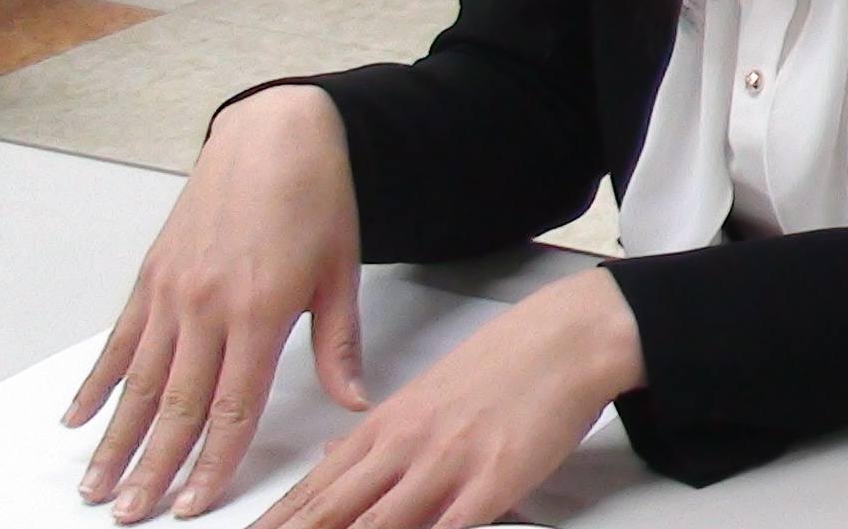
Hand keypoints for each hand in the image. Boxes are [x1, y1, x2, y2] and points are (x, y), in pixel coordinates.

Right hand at [72, 86, 365, 520]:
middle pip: (177, 405)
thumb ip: (340, 344)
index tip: (194, 503)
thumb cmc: (317, 198)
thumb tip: (354, 402)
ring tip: (98, 486)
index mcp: (262, 312)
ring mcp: (173, 292)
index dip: (214, 461)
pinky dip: (98, 383)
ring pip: (139, 382)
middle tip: (131, 513)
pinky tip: (81, 419)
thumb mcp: (341, 271)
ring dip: (116, 439)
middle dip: (154, 466)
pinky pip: (120, 341)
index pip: (234, 406)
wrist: (275, 134)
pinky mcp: (152, 276)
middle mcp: (209, 307)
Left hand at [243, 268, 640, 528]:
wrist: (570, 336)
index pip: (313, 488)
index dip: (276, 523)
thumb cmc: (508, 359)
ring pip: (375, 526)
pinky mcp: (491, 484)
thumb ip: (378, 431)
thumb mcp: (427, 389)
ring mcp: (447, 466)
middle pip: (329, 512)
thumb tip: (330, 454)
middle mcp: (406, 447)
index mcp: (386, 424)